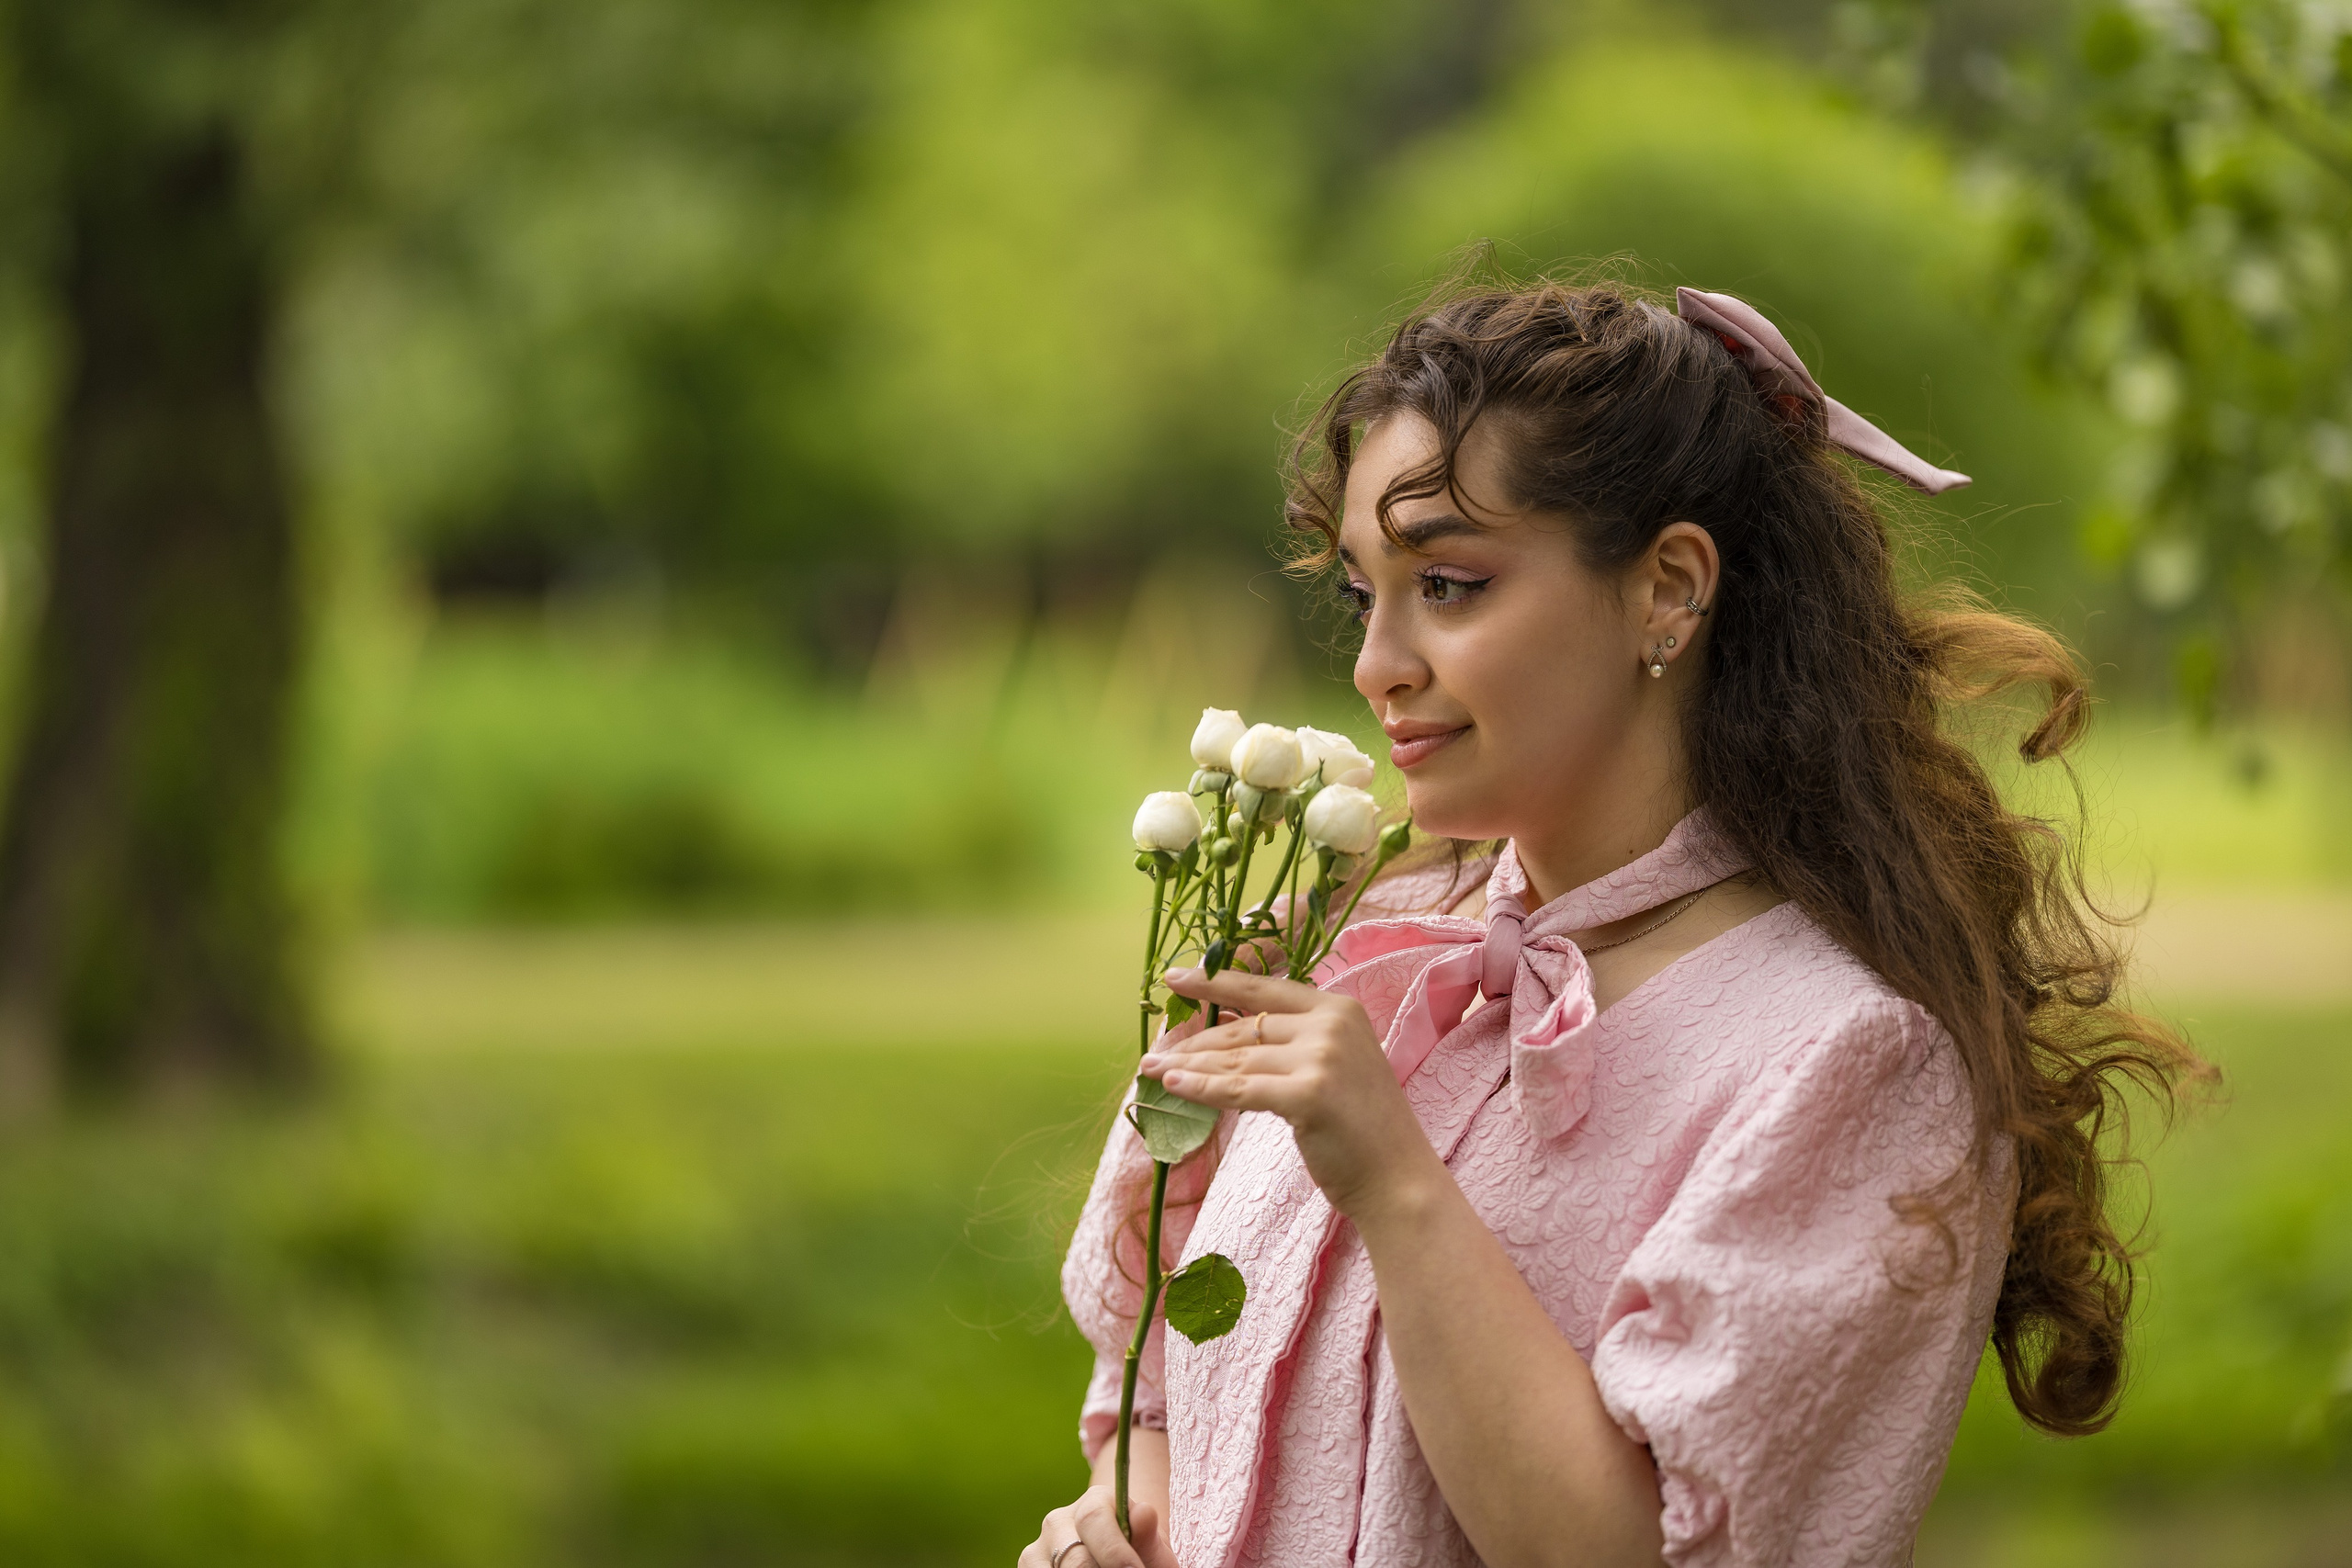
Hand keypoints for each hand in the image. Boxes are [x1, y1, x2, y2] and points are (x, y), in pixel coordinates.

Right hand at [1020, 1486, 1178, 1567]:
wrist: (1117, 1560)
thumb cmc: (1139, 1555)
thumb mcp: (1151, 1546)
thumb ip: (1147, 1535)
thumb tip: (1143, 1513)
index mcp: (1094, 1502)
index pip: (1093, 1518)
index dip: (1114, 1551)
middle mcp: (1059, 1520)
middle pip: (1075, 1558)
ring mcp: (1039, 1546)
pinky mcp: (1028, 1566)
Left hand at [1145, 967, 1444, 1219]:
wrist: (1398, 1180)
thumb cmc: (1362, 1129)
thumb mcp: (1332, 1068)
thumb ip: (1291, 1044)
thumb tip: (1225, 1033)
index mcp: (1339, 1008)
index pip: (1263, 989)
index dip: (1215, 982)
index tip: (1175, 978)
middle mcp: (1331, 1023)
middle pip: (1244, 1029)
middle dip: (1194, 1042)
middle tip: (1155, 1053)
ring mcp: (1322, 1056)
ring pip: (1235, 1060)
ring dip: (1187, 1067)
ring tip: (1152, 1071)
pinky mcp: (1309, 1093)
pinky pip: (1238, 1089)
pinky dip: (1200, 1088)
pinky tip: (1172, 1087)